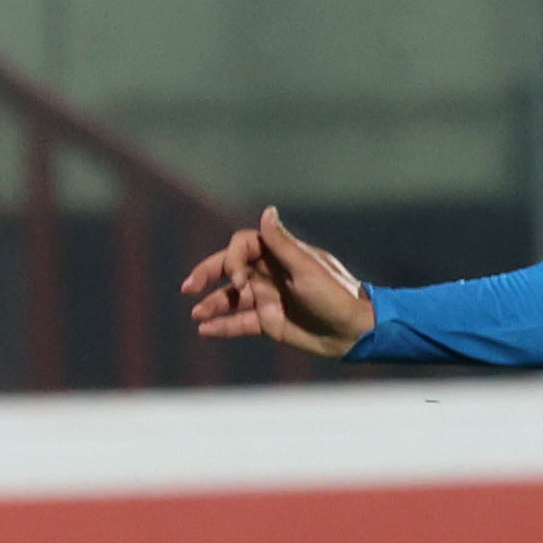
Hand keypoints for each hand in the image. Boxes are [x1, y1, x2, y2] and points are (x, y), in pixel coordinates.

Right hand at [184, 207, 375, 357]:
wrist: (354, 331)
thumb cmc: (336, 295)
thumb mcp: (307, 268)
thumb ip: (282, 244)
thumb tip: (268, 211)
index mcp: (279, 255)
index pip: (242, 247)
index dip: (232, 261)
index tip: (238, 281)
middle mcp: (270, 273)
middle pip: (229, 269)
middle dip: (207, 275)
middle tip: (188, 287)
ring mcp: (268, 298)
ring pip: (231, 297)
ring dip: (212, 303)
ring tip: (195, 313)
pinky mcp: (270, 322)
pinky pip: (240, 322)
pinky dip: (223, 326)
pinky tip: (205, 330)